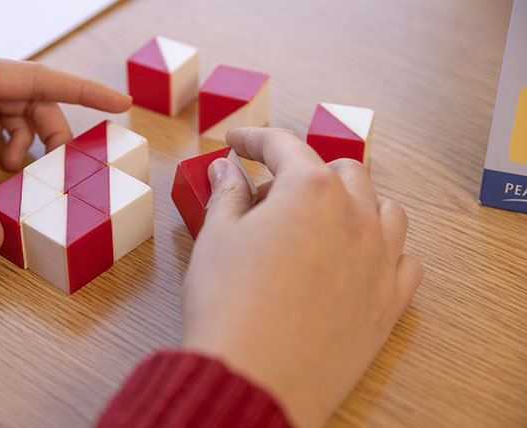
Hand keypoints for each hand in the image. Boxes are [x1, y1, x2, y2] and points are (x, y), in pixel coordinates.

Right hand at [181, 128, 423, 427]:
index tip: (237, 144)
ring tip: (320, 222)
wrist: (255, 378)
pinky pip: (404, 260)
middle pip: (341, 170)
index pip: (284, 146)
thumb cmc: (229, 306)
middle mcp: (356, 217)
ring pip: (384, 209)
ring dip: (353, 203)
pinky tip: (357, 260)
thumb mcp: (216, 238)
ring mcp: (380, 260)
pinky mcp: (389, 302)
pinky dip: (382, 250)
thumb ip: (227, 194)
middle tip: (269, 196)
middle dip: (305, 172)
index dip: (254, 140)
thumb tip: (228, 170)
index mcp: (310, 191)